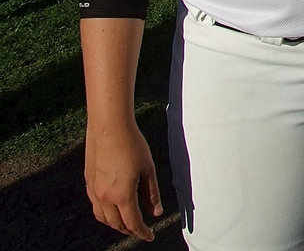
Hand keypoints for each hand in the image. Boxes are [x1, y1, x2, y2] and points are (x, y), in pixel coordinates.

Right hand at [84, 119, 162, 241]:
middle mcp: (104, 197)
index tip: (150, 236)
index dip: (142, 232)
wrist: (109, 127)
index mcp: (122, 195)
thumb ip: (152, 193)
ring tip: (127, 221)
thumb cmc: (132, 145)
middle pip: (116, 224)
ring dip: (115, 224)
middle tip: (141, 230)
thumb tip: (156, 212)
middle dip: (129, 230)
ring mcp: (93, 190)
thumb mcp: (149, 169)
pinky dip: (105, 213)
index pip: (132, 223)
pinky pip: (95, 205)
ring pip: (102, 217)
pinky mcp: (88, 181)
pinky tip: (113, 207)